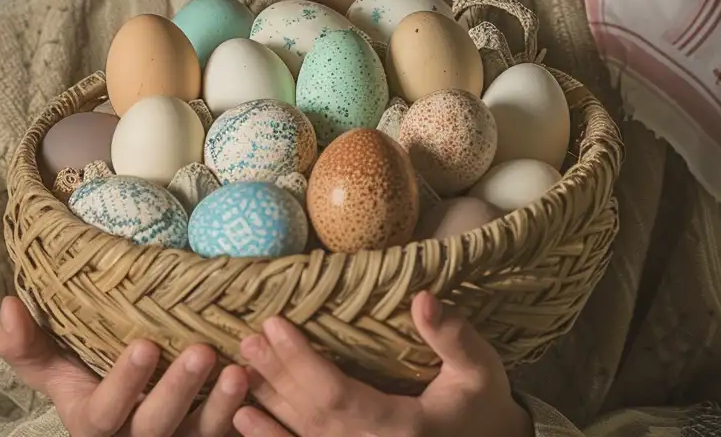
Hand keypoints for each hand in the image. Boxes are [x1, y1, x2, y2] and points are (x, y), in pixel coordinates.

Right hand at [0, 296, 247, 436]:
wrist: (135, 417)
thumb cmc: (97, 384)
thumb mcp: (61, 372)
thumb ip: (30, 346)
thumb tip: (8, 305)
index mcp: (96, 422)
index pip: (103, 415)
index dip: (123, 385)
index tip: (144, 344)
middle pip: (155, 429)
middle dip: (176, 393)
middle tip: (200, 352)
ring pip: (200, 436)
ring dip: (220, 407)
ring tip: (239, 370)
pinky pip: (234, 436)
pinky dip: (249, 416)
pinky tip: (263, 384)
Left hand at [234, 294, 527, 436]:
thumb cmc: (481, 407)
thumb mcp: (477, 369)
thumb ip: (452, 336)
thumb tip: (423, 298)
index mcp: (398, 429)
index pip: (336, 394)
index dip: (301, 361)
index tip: (275, 323)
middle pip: (309, 414)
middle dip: (275, 374)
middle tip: (247, 337)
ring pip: (300, 436)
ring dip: (266, 401)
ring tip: (238, 367)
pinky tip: (246, 419)